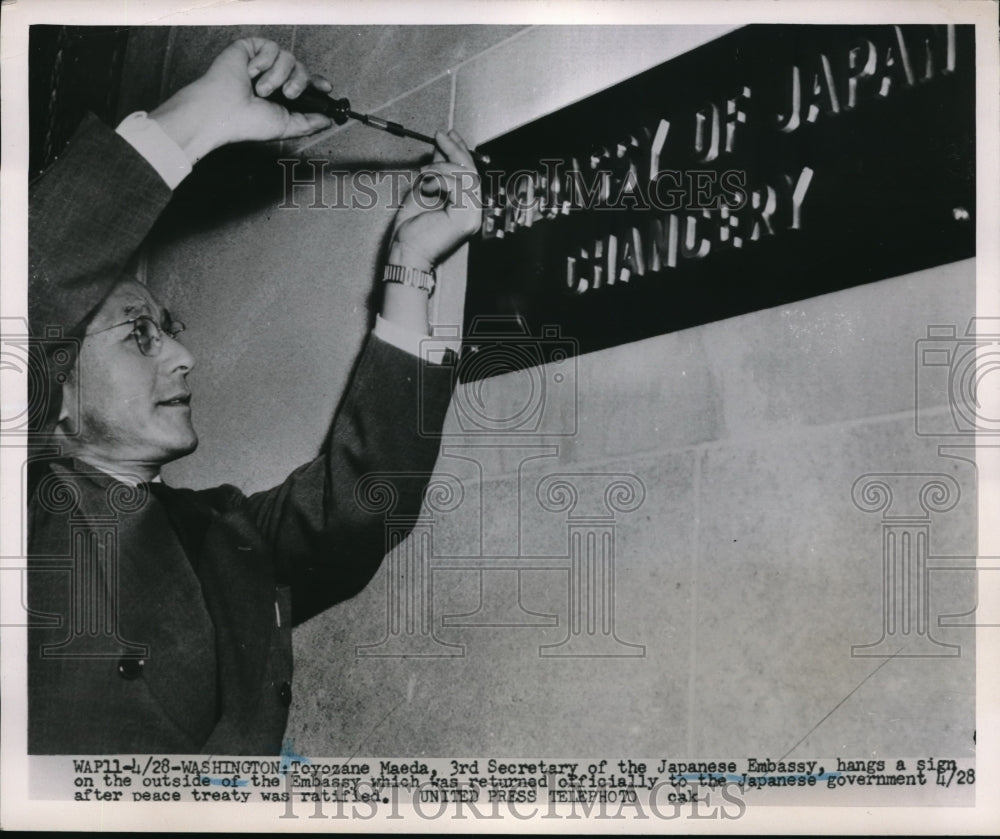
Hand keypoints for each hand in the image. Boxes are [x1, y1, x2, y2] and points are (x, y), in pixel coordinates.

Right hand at [149, 38, 333, 162]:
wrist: (224, 112)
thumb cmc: (248, 122)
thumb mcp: (286, 126)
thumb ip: (309, 123)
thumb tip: (327, 120)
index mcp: (282, 95)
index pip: (305, 82)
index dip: (317, 82)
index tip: (326, 88)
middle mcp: (274, 77)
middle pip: (301, 68)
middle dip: (299, 82)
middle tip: (288, 94)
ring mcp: (262, 63)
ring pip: (288, 57)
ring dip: (277, 76)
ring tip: (261, 89)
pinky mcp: (251, 48)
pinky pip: (272, 47)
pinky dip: (264, 62)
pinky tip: (251, 73)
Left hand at [386, 130, 483, 272]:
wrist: (406, 252)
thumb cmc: (412, 230)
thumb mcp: (424, 191)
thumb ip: (435, 173)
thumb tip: (439, 151)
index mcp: (465, 206)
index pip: (469, 173)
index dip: (460, 151)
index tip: (448, 135)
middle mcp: (473, 211)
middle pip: (471, 171)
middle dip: (455, 150)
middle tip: (440, 136)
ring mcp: (472, 216)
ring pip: (466, 176)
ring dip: (442, 167)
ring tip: (424, 171)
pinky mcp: (465, 218)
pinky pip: (458, 186)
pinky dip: (440, 179)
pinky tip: (427, 182)